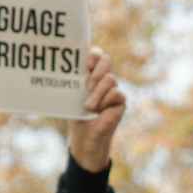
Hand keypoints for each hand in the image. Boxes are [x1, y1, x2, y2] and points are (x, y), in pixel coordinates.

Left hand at [66, 48, 125, 173]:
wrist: (84, 137)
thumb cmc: (76, 116)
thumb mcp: (73, 96)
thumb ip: (75, 82)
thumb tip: (72, 69)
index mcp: (90, 74)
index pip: (96, 55)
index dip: (93, 55)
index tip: (86, 63)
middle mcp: (103, 79)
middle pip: (106, 60)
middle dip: (97, 70)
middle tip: (87, 84)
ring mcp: (113, 90)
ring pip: (110, 79)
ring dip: (97, 92)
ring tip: (89, 106)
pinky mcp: (120, 102)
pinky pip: (116, 94)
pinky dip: (105, 101)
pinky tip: (99, 111)